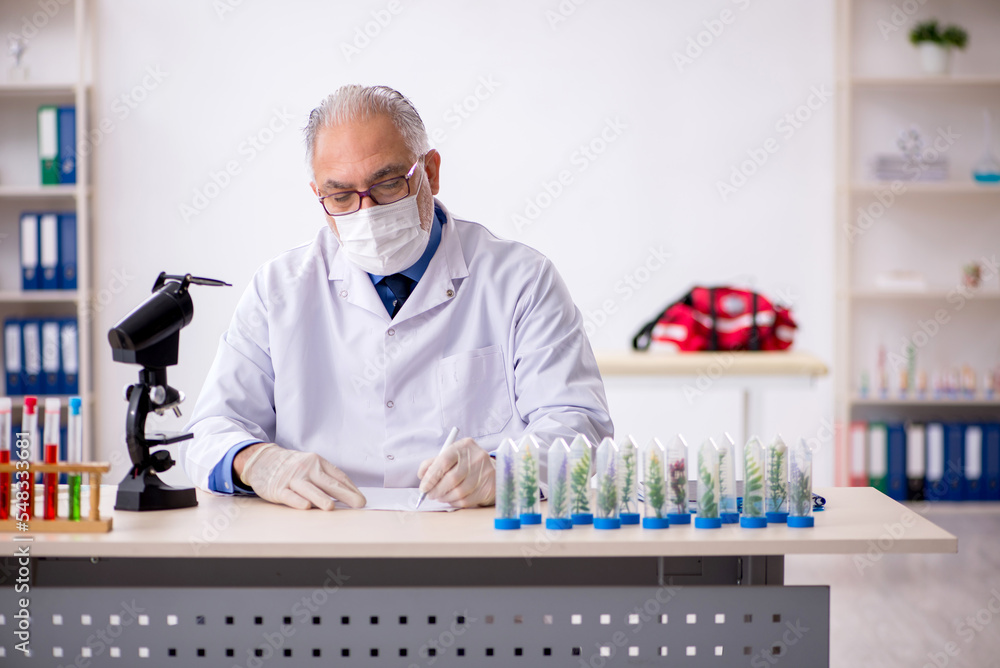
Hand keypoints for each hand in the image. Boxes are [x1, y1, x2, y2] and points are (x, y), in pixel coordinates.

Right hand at [236, 443, 365, 509]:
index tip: (361, 499)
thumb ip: (326, 477)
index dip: (351, 488)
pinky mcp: (278, 488)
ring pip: (308, 489)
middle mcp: (306, 468)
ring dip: (320, 498)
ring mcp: (291, 478)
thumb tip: (348, 493)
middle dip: (344, 494)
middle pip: (327, 482)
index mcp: (317, 462)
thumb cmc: (292, 465)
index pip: (338, 476)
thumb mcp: (311, 465)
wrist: (262, 459)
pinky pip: (289, 495)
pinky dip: (297, 501)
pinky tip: (306, 506)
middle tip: (358, 503)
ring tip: (331, 507)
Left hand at [417, 437, 495, 507]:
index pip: (444, 461)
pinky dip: (454, 502)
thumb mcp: (452, 456)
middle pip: (451, 478)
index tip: (424, 487)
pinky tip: (451, 499)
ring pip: (458, 492)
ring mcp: (485, 473)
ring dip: (444, 497)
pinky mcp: (489, 487)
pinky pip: (466, 500)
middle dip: (436, 490)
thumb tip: (422, 475)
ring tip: (440, 496)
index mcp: (464, 446)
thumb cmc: (467, 463)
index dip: (431, 476)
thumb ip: (434, 463)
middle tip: (429, 495)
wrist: (495, 470)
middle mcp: (477, 457)